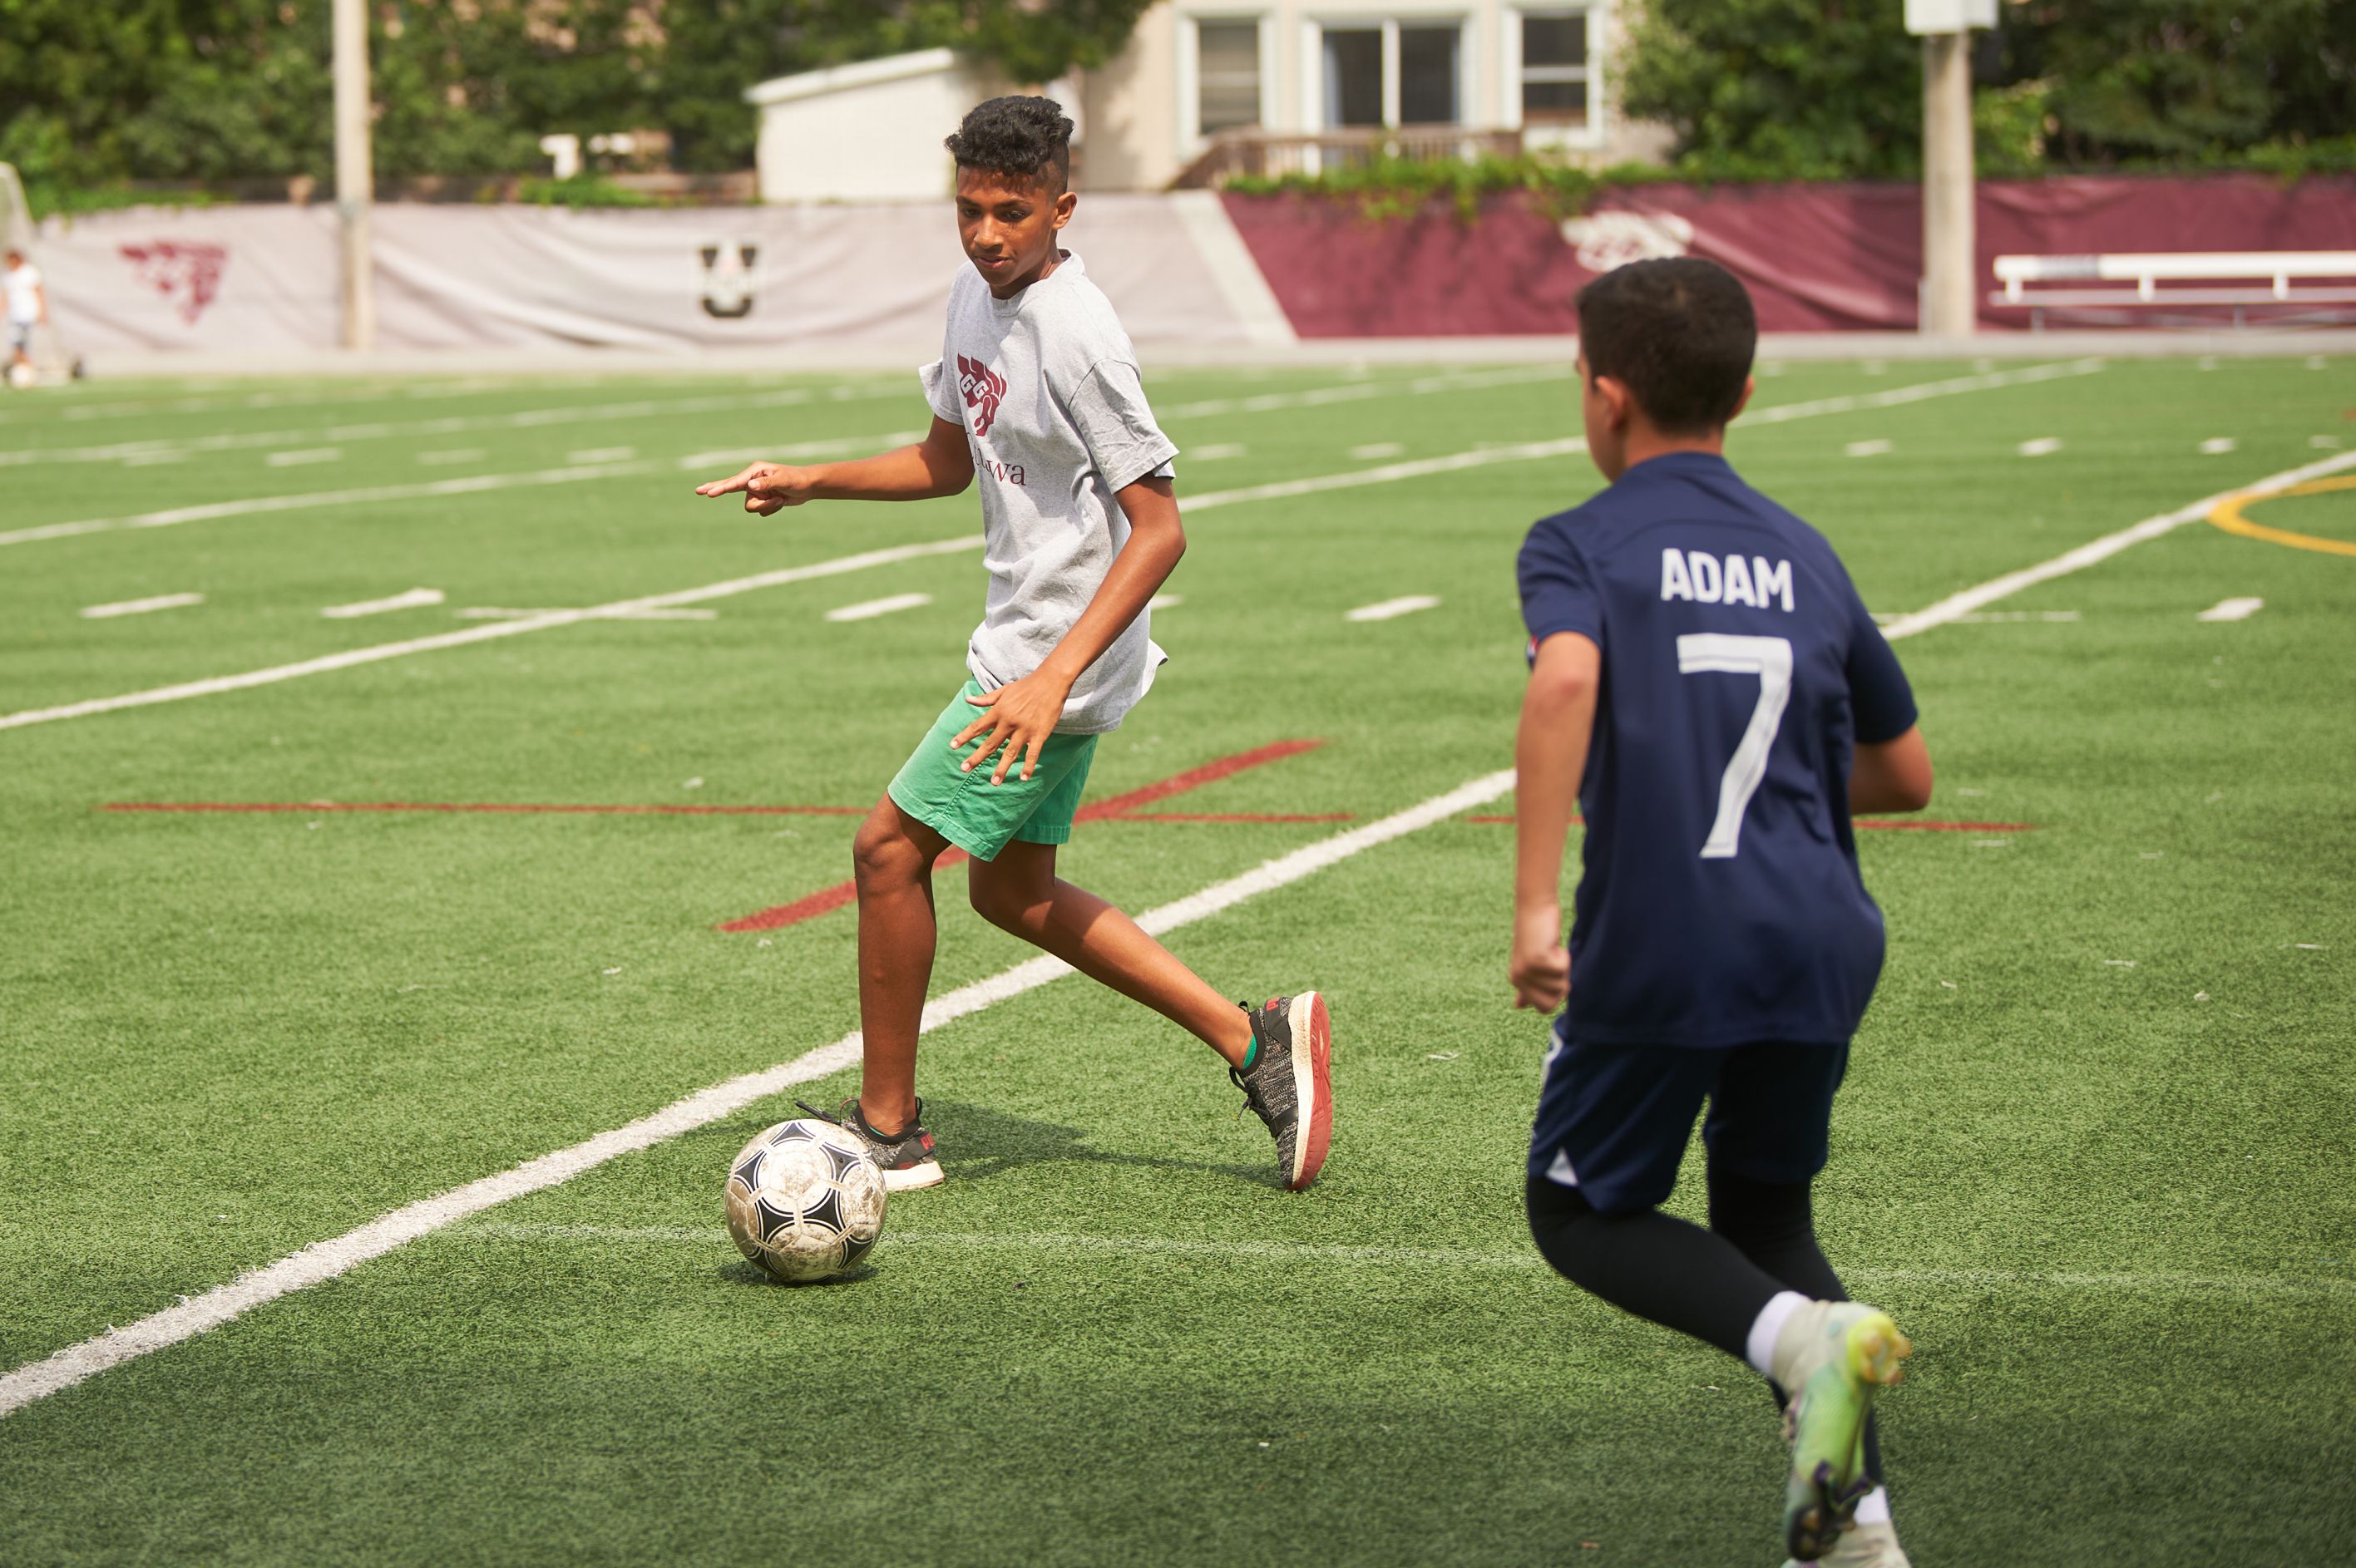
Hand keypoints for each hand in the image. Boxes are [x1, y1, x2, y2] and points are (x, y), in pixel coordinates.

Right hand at [693, 462, 814, 515]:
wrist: (808, 486)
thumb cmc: (796, 480)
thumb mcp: (783, 480)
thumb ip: (767, 483)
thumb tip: (750, 485)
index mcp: (755, 471)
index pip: (735, 482)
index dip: (721, 488)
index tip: (708, 493)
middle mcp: (752, 480)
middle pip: (731, 490)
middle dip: (717, 489)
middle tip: (698, 491)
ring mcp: (756, 491)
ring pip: (751, 507)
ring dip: (766, 507)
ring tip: (780, 499)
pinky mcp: (761, 499)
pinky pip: (760, 511)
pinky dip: (770, 510)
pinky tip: (780, 502)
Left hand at [950, 669, 1073, 784]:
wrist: (1051, 682)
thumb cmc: (1026, 686)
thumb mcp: (1004, 690)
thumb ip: (986, 699)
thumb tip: (968, 700)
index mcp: (999, 711)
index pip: (977, 726)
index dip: (964, 736)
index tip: (952, 746)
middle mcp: (1009, 722)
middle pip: (990, 744)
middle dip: (976, 757)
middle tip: (964, 769)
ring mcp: (1024, 729)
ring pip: (1010, 753)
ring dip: (1001, 768)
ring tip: (994, 782)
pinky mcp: (1039, 734)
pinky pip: (1033, 753)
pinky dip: (1028, 766)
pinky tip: (1024, 778)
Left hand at [1510, 904, 1569, 1011]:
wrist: (1535, 908)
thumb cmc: (1539, 934)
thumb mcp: (1534, 963)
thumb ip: (1528, 986)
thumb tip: (1518, 1006)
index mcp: (1517, 981)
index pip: (1544, 1008)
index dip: (1557, 992)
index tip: (1551, 971)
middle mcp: (1518, 978)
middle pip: (1552, 1003)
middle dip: (1561, 984)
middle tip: (1552, 962)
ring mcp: (1526, 971)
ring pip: (1560, 986)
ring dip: (1562, 966)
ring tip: (1551, 950)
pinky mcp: (1536, 960)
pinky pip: (1561, 969)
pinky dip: (1563, 957)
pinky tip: (1552, 944)